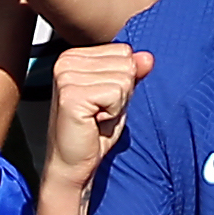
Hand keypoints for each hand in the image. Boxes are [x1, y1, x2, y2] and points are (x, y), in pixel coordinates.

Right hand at [43, 41, 148, 186]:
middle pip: (125, 63)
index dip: (122, 80)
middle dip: (121, 92)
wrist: (73, 163)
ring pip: (123, 78)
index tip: (103, 100)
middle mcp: (66, 60)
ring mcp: (66, 76)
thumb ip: (132, 73)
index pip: (123, 51)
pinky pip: (115, 94)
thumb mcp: (119, 96)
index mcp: (74, 55)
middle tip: (100, 111)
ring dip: (117, 104)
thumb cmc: (93, 131)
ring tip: (97, 116)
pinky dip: (113, 113)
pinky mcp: (71, 95)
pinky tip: (94, 121)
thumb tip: (147, 57)